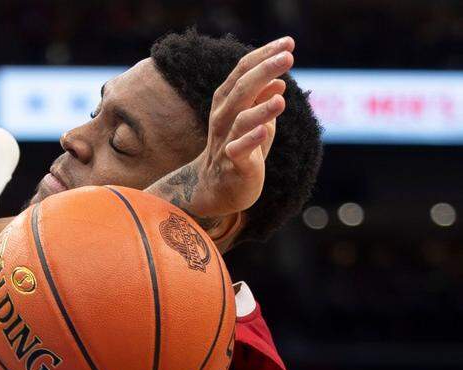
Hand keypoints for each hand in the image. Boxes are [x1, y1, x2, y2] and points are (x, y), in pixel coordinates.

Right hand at [154, 36, 294, 224]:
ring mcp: (226, 141)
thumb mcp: (255, 121)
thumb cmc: (239, 150)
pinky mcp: (233, 165)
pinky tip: (265, 131)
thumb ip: (264, 100)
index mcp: (227, 102)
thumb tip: (280, 82)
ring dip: (261, 109)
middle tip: (288, 57)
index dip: (264, 55)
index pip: (243, 72)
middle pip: (241, 90)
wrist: (217, 189)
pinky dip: (251, 140)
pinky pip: (238, 151)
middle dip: (264, 72)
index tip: (289, 43)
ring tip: (281, 99)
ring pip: (240, 121)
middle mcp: (223, 118)